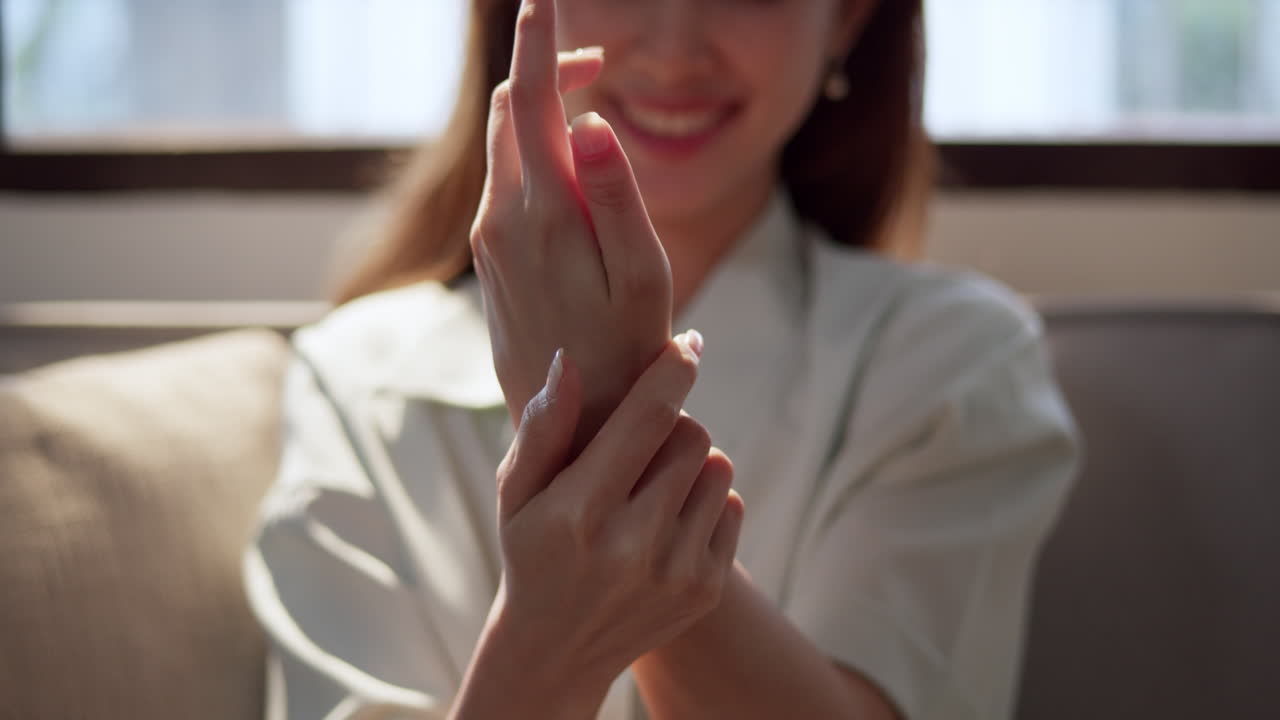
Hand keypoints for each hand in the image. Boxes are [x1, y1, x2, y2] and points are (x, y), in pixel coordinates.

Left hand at [470, 0, 672, 447]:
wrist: (573, 424)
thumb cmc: (627, 349)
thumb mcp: (643, 275)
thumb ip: (616, 194)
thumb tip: (585, 121)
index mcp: (542, 211)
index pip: (535, 101)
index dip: (543, 42)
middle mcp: (500, 215)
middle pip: (515, 110)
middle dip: (549, 70)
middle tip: (601, 63)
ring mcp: (490, 236)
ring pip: (507, 144)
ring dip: (543, 111)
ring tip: (592, 109)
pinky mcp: (491, 255)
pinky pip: (506, 179)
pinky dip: (535, 152)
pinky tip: (572, 174)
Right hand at [489, 338, 745, 689]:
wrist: (555, 650)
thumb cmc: (532, 551)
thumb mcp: (516, 493)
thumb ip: (542, 429)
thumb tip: (569, 362)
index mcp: (580, 512)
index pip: (648, 417)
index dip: (673, 370)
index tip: (688, 342)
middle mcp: (632, 545)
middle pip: (691, 435)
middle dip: (670, 425)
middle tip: (638, 446)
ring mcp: (675, 572)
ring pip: (717, 467)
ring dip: (690, 463)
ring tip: (650, 487)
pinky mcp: (705, 589)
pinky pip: (731, 506)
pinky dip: (705, 501)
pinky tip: (667, 521)